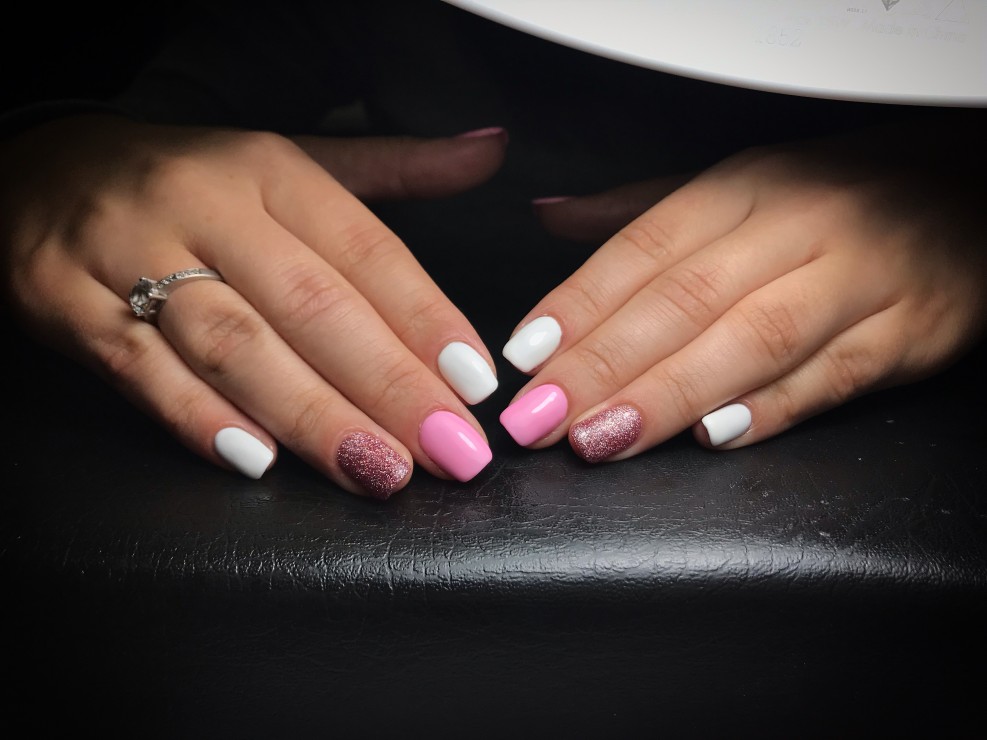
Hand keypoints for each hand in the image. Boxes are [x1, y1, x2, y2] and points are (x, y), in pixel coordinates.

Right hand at [0, 116, 507, 495]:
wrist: (44, 171)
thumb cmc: (195, 183)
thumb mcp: (292, 162)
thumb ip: (394, 168)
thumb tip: (488, 153)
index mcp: (271, 172)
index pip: (366, 250)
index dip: (427, 319)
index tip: (476, 383)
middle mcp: (206, 207)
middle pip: (311, 304)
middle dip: (388, 385)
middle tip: (448, 449)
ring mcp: (129, 254)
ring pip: (235, 344)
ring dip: (312, 415)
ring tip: (376, 470)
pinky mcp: (69, 303)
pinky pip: (141, 370)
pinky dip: (200, 418)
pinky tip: (258, 461)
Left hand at [500, 119, 986, 460]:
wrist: (966, 195)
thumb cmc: (836, 197)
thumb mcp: (737, 186)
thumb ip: (640, 212)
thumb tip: (548, 217)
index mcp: (743, 188)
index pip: (643, 249)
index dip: (579, 305)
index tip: (525, 357)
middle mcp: (796, 227)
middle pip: (686, 299)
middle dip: (603, 364)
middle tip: (541, 418)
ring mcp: (856, 280)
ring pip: (751, 340)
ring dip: (669, 393)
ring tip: (602, 437)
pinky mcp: (905, 333)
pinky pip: (831, 377)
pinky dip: (771, 408)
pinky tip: (714, 436)